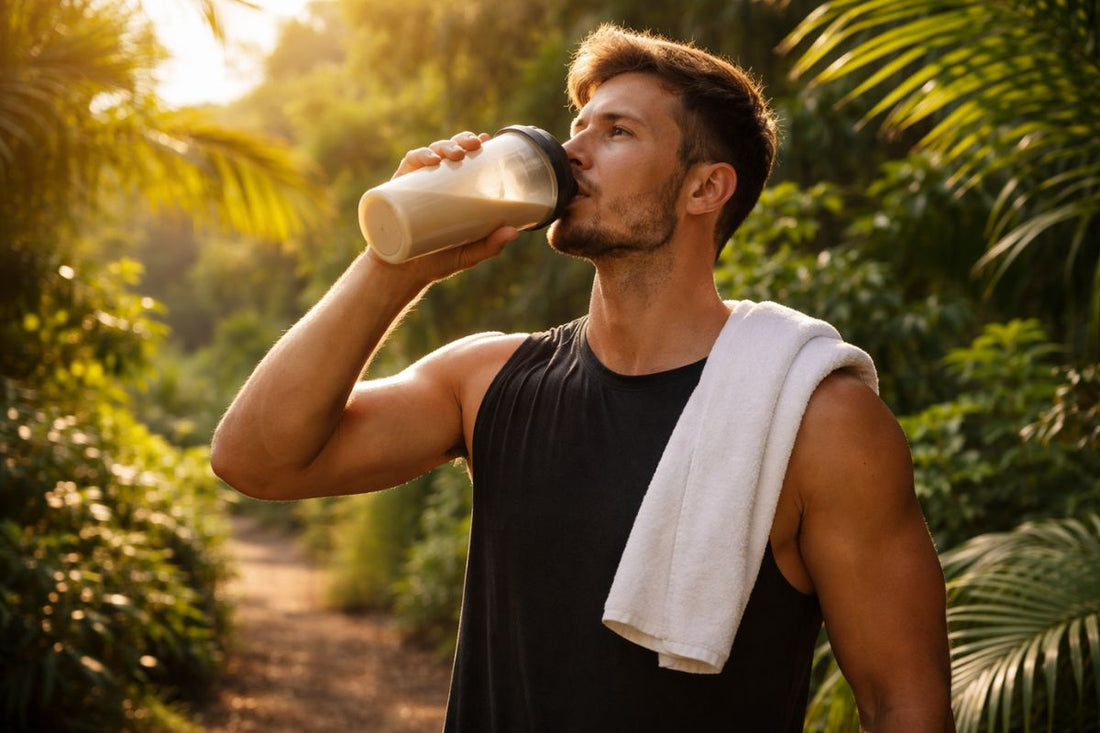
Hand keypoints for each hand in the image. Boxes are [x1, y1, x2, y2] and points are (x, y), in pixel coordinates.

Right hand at [371, 131, 517, 284]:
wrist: (402, 275)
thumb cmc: (437, 261)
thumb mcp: (469, 254)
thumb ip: (490, 245)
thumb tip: (514, 232)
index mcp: (452, 191)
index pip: (464, 160)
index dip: (474, 144)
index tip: (486, 139)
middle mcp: (433, 184)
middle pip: (448, 151)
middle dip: (461, 141)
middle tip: (473, 145)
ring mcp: (415, 185)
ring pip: (429, 154)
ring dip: (443, 146)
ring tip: (454, 154)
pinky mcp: (396, 190)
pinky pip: (407, 166)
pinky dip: (417, 157)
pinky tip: (429, 159)